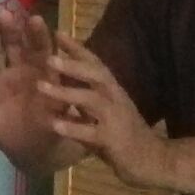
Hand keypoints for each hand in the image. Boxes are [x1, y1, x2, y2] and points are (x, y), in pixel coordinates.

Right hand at [0, 10, 86, 171]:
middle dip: (12, 30)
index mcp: (42, 72)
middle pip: (15, 45)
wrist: (31, 147)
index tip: (35, 19)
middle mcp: (21, 69)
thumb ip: (64, 97)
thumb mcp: (63, 113)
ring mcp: (0, 79)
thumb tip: (74, 83)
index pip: (41, 49)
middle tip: (6, 13)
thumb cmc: (51, 127)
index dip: (38, 35)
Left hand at [36, 33, 171, 189]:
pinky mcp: (113, 141)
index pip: (95, 64)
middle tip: (48, 57)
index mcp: (112, 90)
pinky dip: (73, 128)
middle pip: (96, 75)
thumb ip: (86, 94)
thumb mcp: (105, 110)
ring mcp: (115, 119)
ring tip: (40, 87)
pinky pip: (90, 133)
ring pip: (91, 100)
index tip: (57, 32)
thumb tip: (65, 75)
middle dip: (72, 64)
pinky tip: (54, 124)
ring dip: (65, 92)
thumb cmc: (126, 134)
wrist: (154, 162)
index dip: (78, 48)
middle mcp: (115, 99)